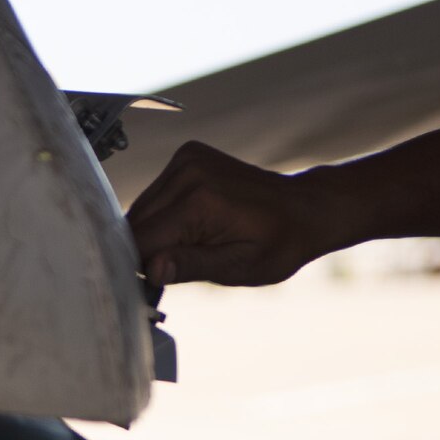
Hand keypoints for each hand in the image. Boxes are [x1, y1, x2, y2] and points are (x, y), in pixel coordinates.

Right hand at [128, 142, 353, 287]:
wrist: (304, 209)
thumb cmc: (278, 243)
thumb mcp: (237, 266)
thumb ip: (190, 266)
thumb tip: (151, 270)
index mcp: (199, 201)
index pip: (140, 241)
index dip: (142, 266)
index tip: (155, 282)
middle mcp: (188, 173)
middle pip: (135, 224)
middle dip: (146, 250)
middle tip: (178, 266)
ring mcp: (186, 160)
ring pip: (140, 210)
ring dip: (153, 232)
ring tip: (192, 241)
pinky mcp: (186, 156)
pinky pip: (154, 196)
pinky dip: (162, 216)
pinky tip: (190, 223)